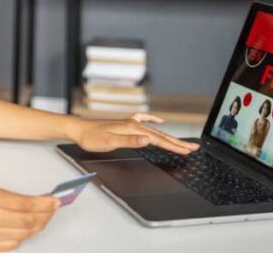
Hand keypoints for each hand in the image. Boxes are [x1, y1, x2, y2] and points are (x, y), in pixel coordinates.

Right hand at [0, 186, 59, 251]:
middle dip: (45, 215)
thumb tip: (44, 203)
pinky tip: (25, 229)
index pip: (25, 204)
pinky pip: (14, 244)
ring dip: (37, 226)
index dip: (43, 204)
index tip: (55, 201)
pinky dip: (23, 237)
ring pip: (23, 234)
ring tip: (42, 218)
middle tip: (53, 210)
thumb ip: (17, 198)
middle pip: (27, 221)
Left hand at [68, 114, 198, 154]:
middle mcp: (134, 124)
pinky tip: (159, 121)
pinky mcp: (124, 124)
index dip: (174, 146)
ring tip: (182, 140)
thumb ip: (130, 141)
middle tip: (194, 148)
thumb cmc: (91, 137)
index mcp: (133, 129)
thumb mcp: (109, 142)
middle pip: (161, 134)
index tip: (188, 151)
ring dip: (169, 136)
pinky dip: (154, 120)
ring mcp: (130, 123)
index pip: (159, 139)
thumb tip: (148, 140)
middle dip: (178, 142)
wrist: (78, 128)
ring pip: (155, 130)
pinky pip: (144, 120)